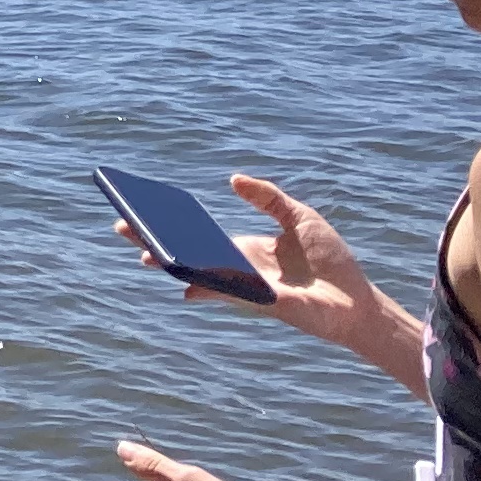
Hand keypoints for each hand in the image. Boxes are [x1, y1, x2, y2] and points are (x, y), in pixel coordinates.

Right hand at [112, 172, 422, 384]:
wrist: (358, 301)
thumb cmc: (331, 262)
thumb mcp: (299, 217)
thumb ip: (268, 197)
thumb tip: (233, 178)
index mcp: (243, 250)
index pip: (198, 236)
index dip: (171, 224)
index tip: (142, 209)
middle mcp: (237, 269)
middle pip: (187, 254)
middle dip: (154, 242)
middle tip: (122, 228)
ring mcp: (244, 288)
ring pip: (198, 275)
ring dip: (170, 265)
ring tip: (143, 254)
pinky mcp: (259, 302)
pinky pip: (225, 292)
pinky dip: (203, 286)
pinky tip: (181, 280)